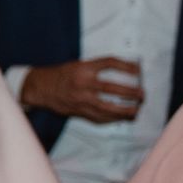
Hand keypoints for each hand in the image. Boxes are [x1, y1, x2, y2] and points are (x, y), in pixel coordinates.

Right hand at [20, 57, 141, 122]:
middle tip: (141, 95)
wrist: (41, 88)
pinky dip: (110, 118)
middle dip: (130, 92)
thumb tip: (124, 71)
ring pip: (106, 107)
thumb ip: (97, 68)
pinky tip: (119, 118)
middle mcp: (82, 83)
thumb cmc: (62, 75)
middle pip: (112, 88)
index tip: (138, 70)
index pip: (110, 63)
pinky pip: (98, 117)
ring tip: (135, 111)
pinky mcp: (78, 111)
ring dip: (123, 110)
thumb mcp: (79, 65)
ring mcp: (80, 99)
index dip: (126, 66)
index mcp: (83, 68)